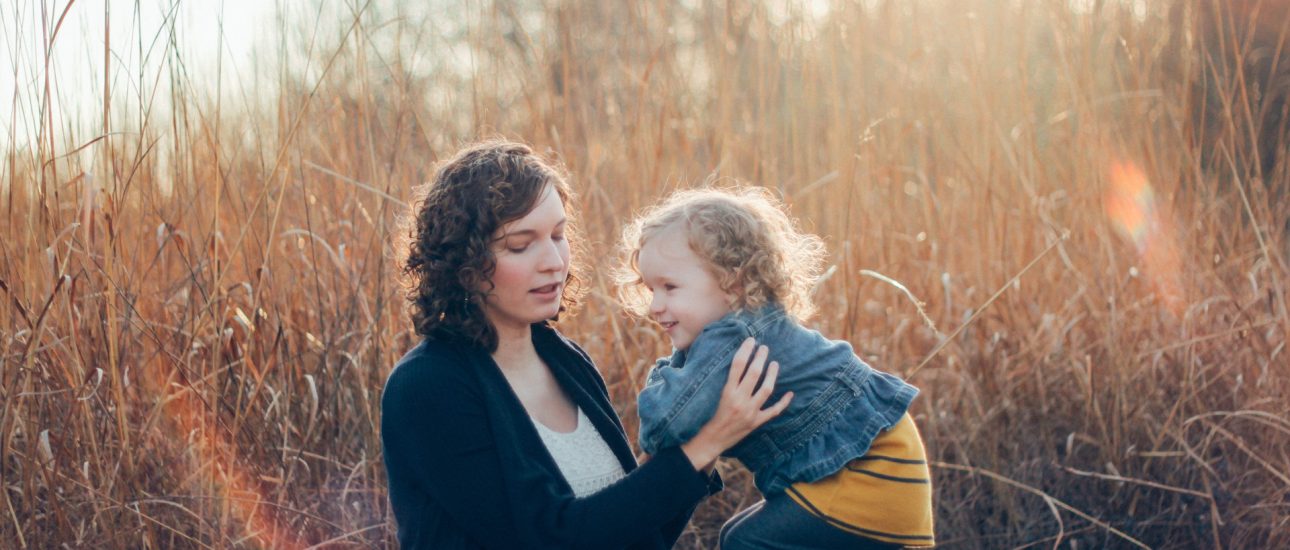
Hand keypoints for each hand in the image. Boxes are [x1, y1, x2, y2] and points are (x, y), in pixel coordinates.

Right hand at [681, 338, 792, 471]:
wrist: (711, 440)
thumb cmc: (709, 416)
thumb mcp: (714, 396)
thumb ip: (726, 381)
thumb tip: (736, 362)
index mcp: (727, 392)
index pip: (738, 365)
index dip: (745, 350)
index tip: (750, 341)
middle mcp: (739, 400)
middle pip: (754, 374)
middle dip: (760, 358)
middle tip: (764, 348)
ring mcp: (750, 412)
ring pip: (766, 389)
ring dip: (772, 374)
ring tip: (774, 363)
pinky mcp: (757, 422)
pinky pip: (774, 411)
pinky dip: (783, 402)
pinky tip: (790, 393)